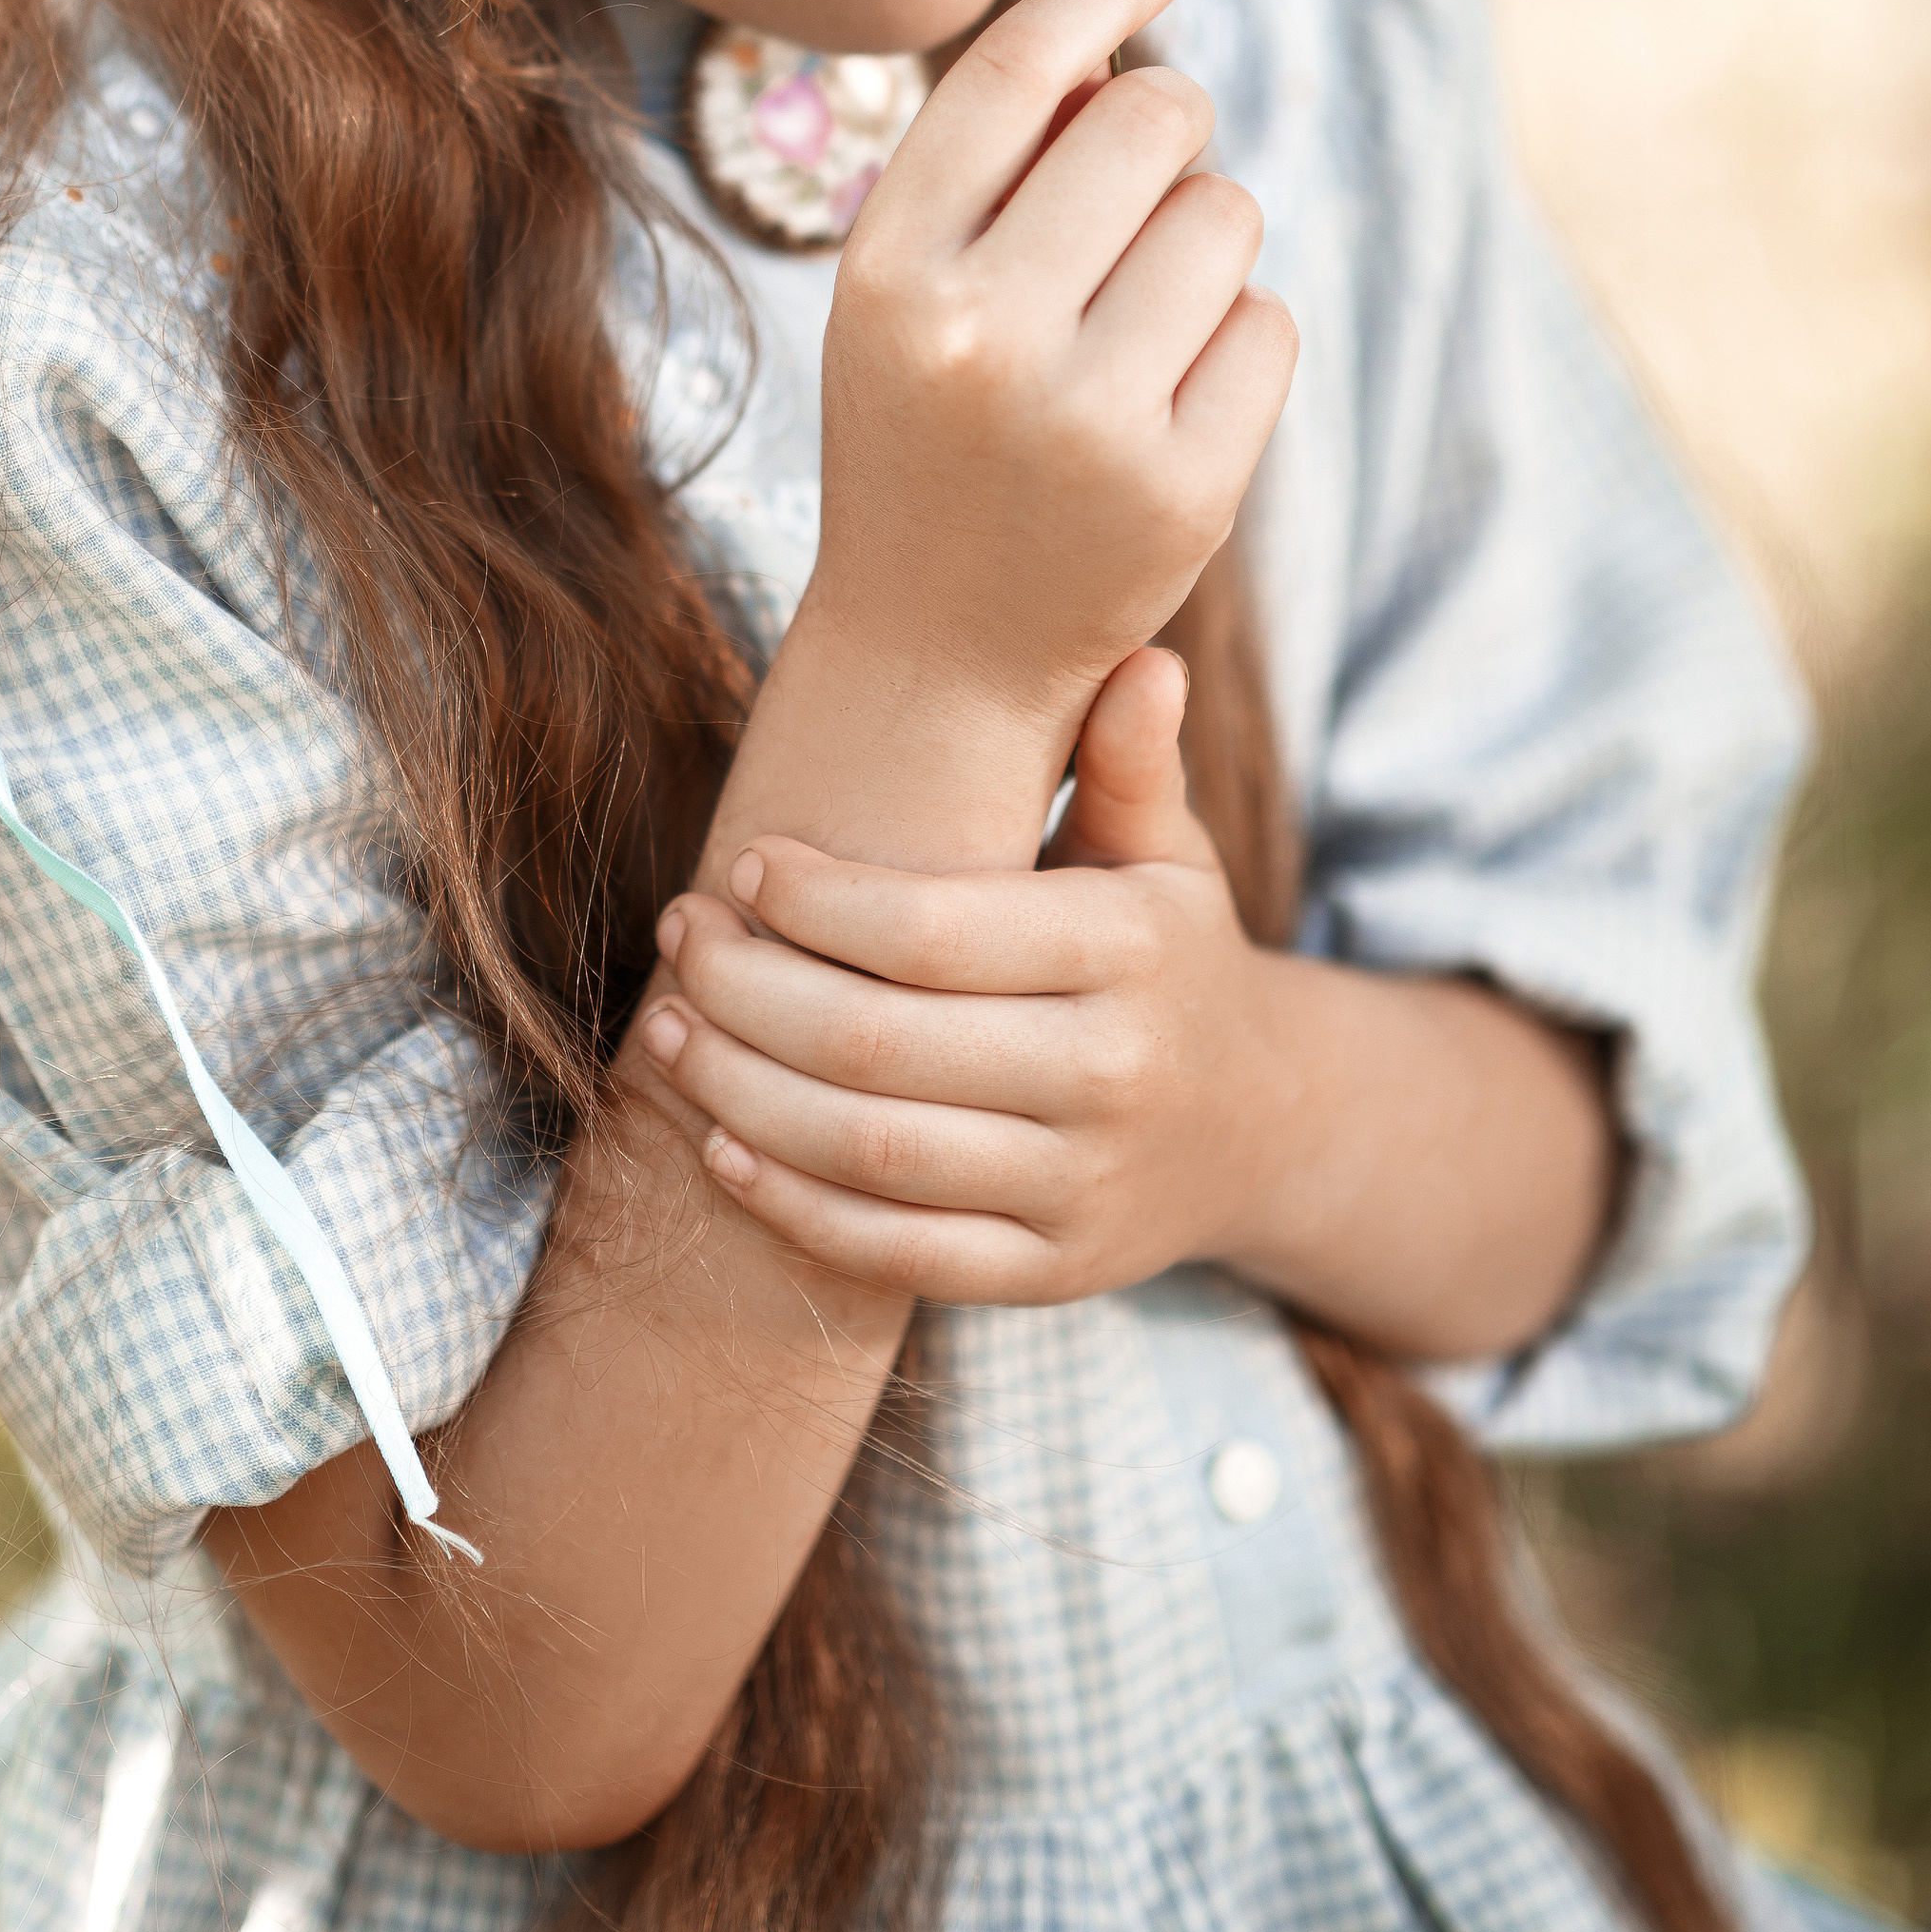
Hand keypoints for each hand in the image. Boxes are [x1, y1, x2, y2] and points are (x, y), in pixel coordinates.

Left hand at [631, 649, 1282, 1303]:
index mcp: (1132, 952)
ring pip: (868, 1152)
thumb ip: (1131, 761)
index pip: (934, 930)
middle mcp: (1113, 1077)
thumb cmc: (1169, 955)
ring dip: (738, 1091)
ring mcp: (1080, 1188)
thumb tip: (1141, 657)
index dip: (816, 901)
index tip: (744, 862)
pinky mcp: (1048, 1274)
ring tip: (667, 1028)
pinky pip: (892, 1252)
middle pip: (877, 1044)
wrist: (1263, 1126)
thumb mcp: (1164, 852)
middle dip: (746, 987)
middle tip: (678, 933)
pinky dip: (790, 1203)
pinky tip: (718, 1144)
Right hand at [807, 0, 1296, 757]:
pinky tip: (1173, 395)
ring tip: (1141, 316)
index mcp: (890, 270)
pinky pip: (1269, 325)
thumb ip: (994, 167)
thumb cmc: (930, 432)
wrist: (938, 652)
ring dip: (1206, 240)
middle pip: (1149, 122)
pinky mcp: (1186, 489)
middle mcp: (982, 336)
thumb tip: (1120, 39)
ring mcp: (1089, 419)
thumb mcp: (909, 294)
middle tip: (1146, 187)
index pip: (1014, 72)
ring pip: (1225, 216)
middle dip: (1169, 129)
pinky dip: (1239, 339)